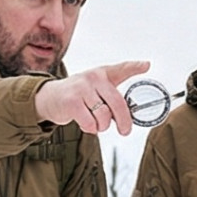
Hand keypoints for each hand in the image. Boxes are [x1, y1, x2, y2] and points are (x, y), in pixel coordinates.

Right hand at [33, 61, 151, 134]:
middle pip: (117, 103)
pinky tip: (86, 124)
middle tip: (125, 131)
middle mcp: (93, 78)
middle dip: (124, 121)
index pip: (121, 69)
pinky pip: (90, 123)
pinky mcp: (71, 102)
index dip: (135, 67)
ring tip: (96, 123)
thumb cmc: (77, 95)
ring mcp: (81, 89)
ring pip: (104, 116)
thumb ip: (112, 95)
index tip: (147, 65)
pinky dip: (90, 128)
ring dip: (102, 126)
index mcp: (101, 74)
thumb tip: (128, 111)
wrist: (49, 98)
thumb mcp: (95, 88)